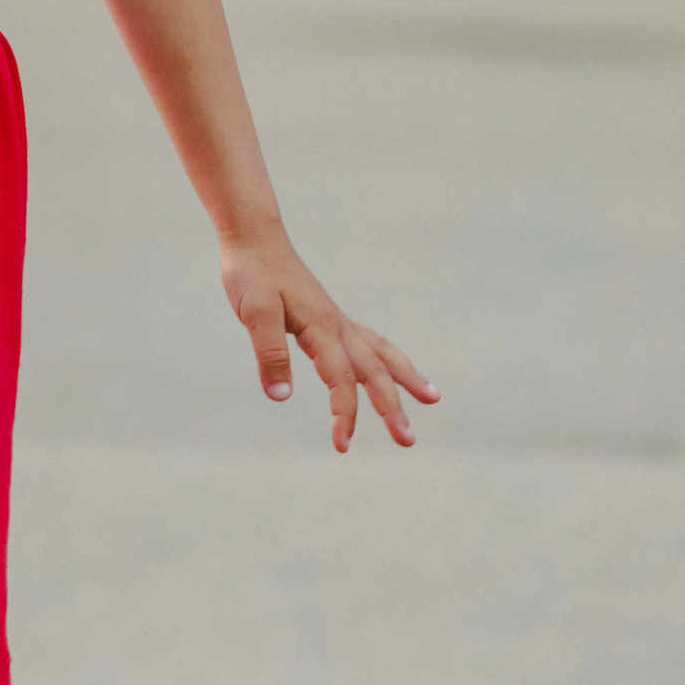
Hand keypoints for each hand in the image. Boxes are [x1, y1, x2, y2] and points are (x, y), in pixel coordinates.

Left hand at [220, 230, 437, 451]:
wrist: (255, 239)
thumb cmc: (251, 273)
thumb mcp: (254, 312)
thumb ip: (270, 353)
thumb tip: (281, 398)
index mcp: (321, 327)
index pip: (341, 378)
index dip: (345, 412)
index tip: (342, 445)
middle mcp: (337, 325)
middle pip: (373, 371)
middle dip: (391, 408)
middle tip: (407, 441)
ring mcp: (337, 320)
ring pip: (381, 354)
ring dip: (405, 379)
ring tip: (433, 399)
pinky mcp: (331, 318)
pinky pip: (369, 342)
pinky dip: (387, 359)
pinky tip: (392, 370)